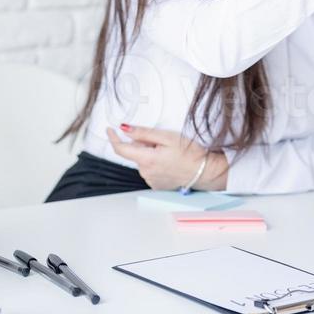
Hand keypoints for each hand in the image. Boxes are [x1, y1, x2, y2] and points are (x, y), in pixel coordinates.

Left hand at [106, 125, 228, 190]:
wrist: (203, 171)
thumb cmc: (189, 153)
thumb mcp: (167, 137)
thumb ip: (144, 133)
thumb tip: (125, 129)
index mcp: (146, 159)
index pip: (121, 149)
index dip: (113, 138)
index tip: (110, 130)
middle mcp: (145, 172)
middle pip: (135, 153)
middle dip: (142, 144)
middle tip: (160, 140)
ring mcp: (150, 180)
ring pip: (143, 161)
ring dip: (150, 154)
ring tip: (169, 151)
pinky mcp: (156, 185)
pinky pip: (150, 170)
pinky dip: (155, 163)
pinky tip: (169, 161)